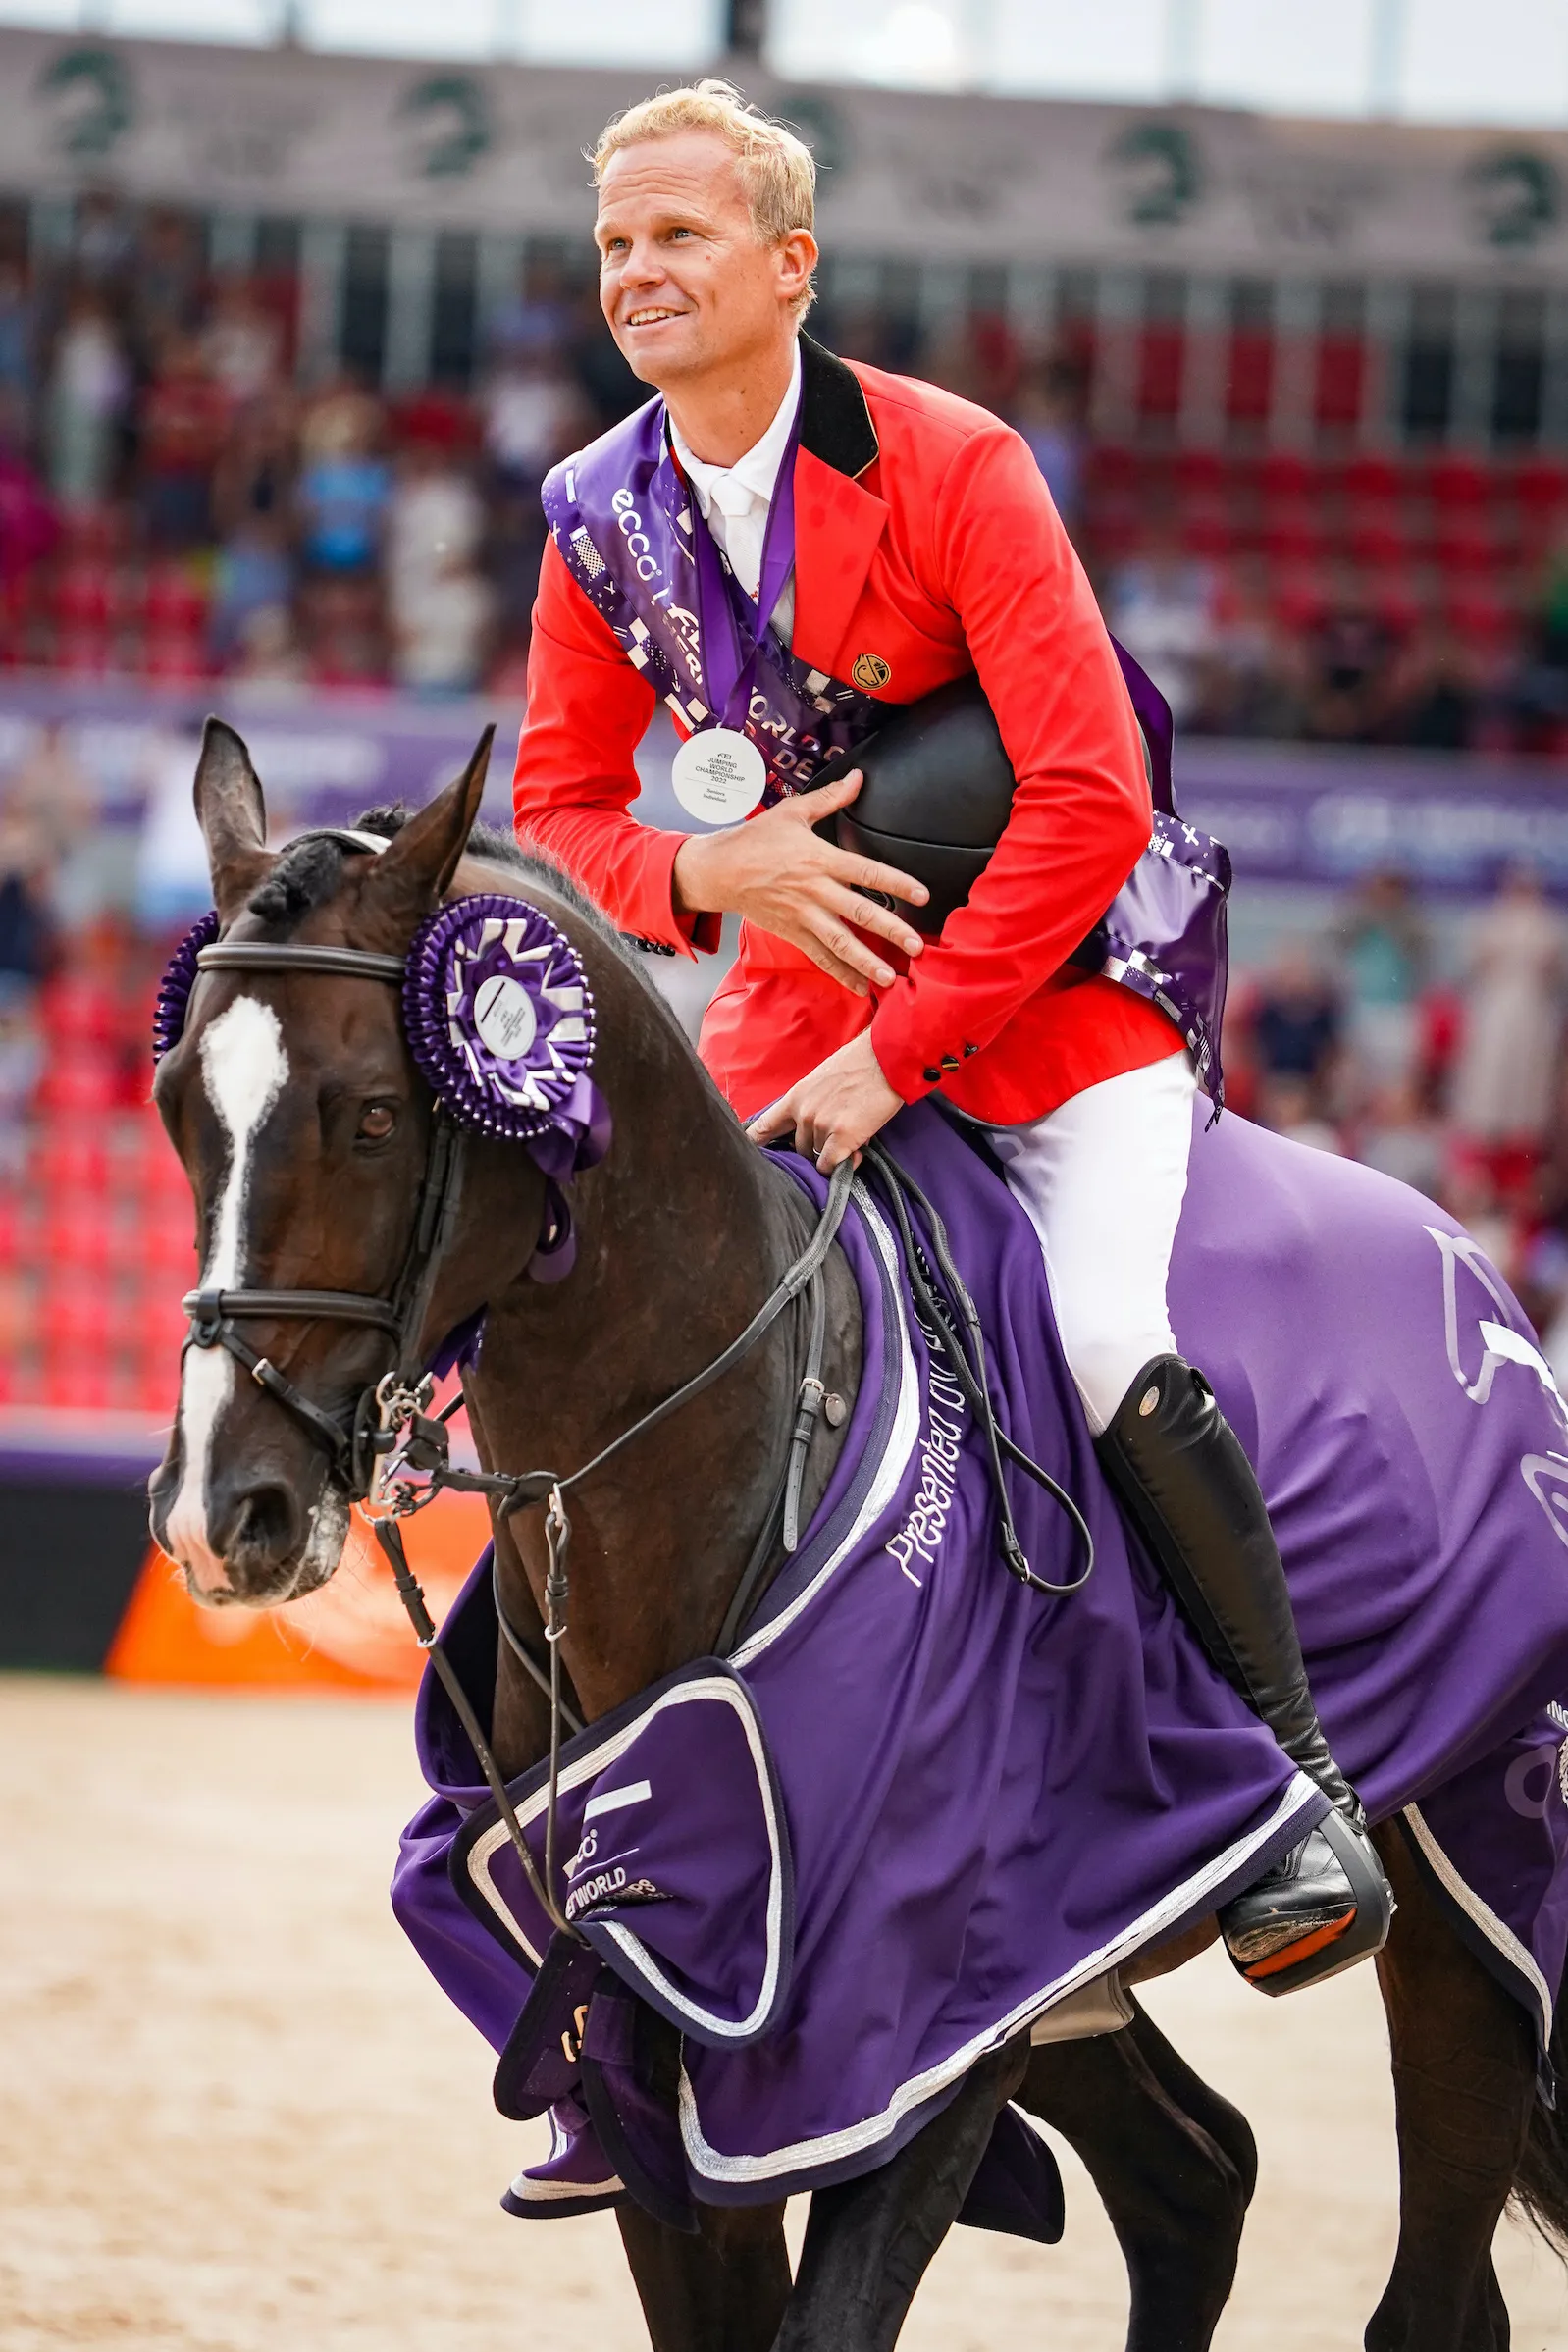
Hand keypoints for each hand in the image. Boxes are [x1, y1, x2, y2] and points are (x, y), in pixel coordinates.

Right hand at [672, 768, 927, 995]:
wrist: (718, 870)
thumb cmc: (755, 840)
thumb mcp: (793, 812)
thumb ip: (830, 799)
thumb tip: (858, 779)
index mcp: (819, 859)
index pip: (867, 872)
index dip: (896, 883)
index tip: (922, 895)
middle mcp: (814, 890)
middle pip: (859, 913)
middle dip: (890, 931)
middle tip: (916, 946)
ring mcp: (802, 915)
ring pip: (840, 942)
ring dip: (866, 961)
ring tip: (890, 977)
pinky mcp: (792, 932)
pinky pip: (820, 957)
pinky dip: (840, 973)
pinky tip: (861, 987)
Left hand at [746, 1030, 902, 1170]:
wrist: (886, 1059)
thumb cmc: (859, 1065)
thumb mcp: (822, 1080)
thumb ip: (811, 1104)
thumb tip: (812, 1131)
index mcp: (795, 1097)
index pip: (763, 1126)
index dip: (756, 1143)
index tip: (751, 1152)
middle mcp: (803, 1113)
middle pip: (797, 1148)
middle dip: (814, 1147)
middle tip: (836, 1136)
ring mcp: (820, 1126)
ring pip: (816, 1157)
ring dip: (831, 1154)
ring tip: (851, 1138)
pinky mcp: (841, 1137)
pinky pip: (830, 1165)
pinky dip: (841, 1165)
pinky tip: (853, 1153)